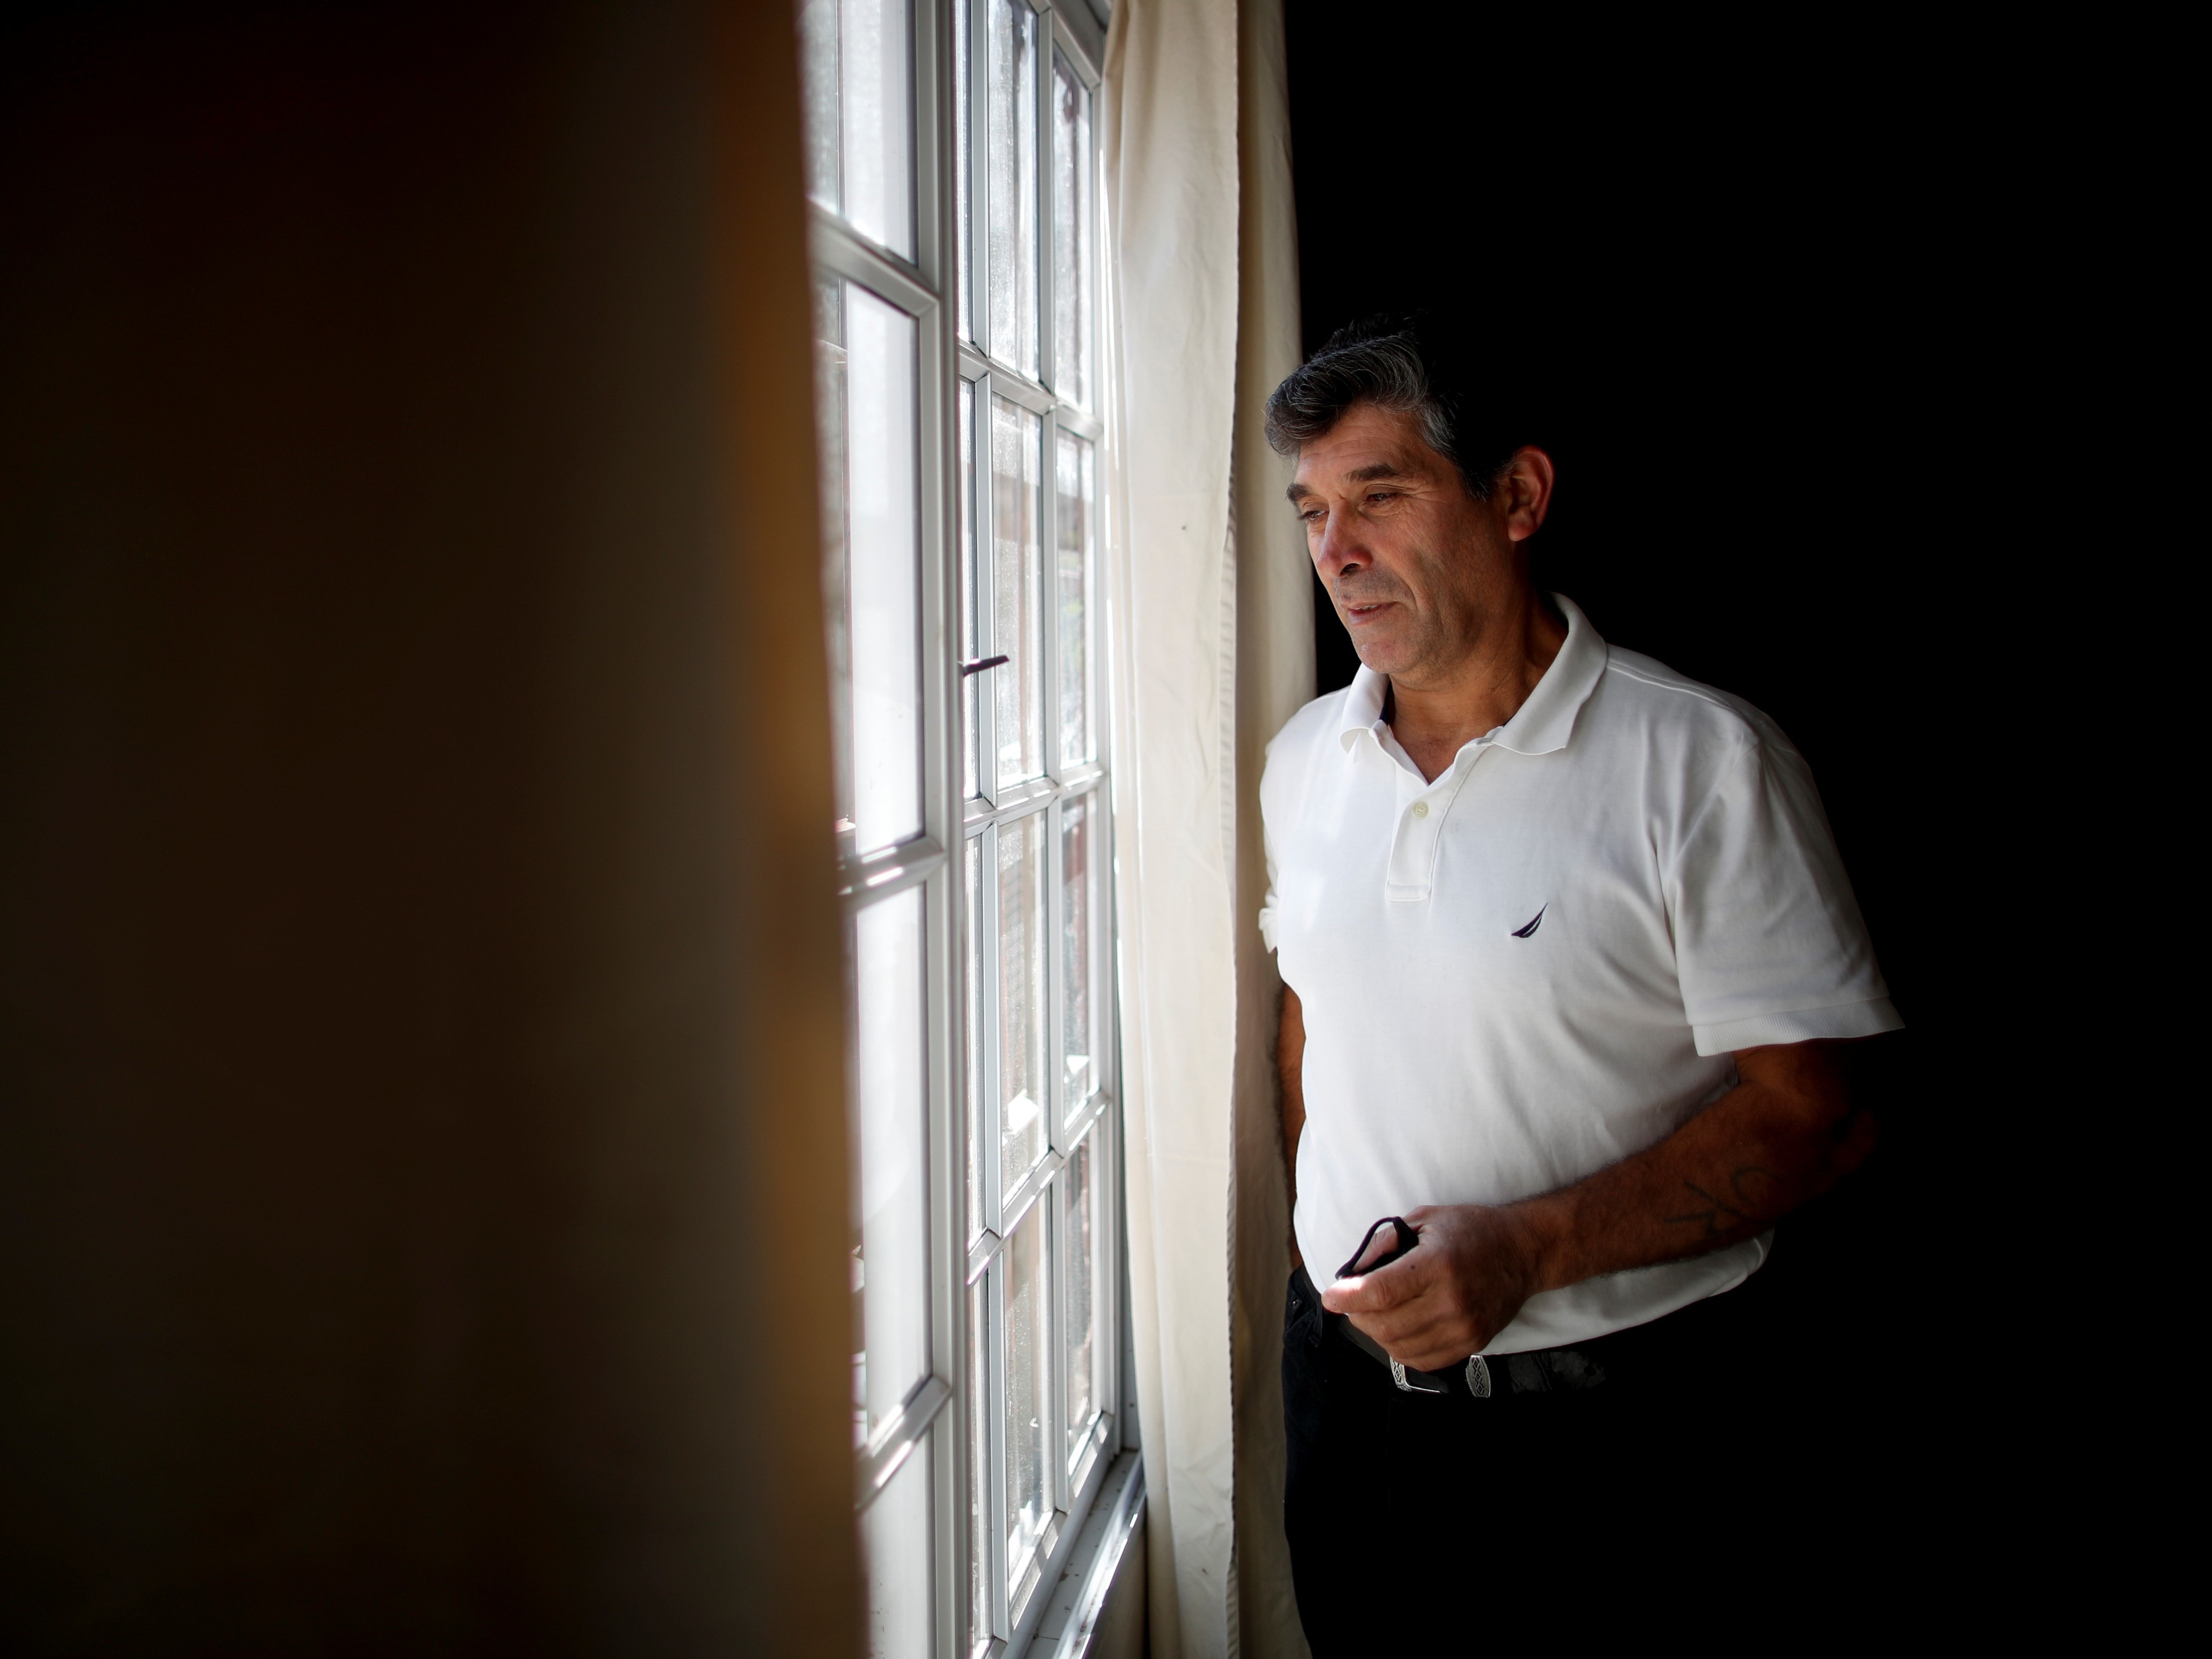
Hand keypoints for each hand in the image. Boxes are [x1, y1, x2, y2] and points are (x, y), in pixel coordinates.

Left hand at [1318, 1203, 1547, 1371]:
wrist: (1523, 1253)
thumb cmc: (1471, 1231)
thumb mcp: (1425, 1220)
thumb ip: (1386, 1243)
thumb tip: (1353, 1272)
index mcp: (1438, 1265)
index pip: (1381, 1292)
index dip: (1348, 1297)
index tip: (1330, 1296)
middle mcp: (1452, 1301)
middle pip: (1385, 1324)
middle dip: (1357, 1315)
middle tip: (1351, 1301)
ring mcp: (1464, 1327)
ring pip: (1399, 1347)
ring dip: (1376, 1332)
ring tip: (1373, 1313)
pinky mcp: (1472, 1344)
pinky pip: (1421, 1360)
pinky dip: (1399, 1348)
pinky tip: (1396, 1329)